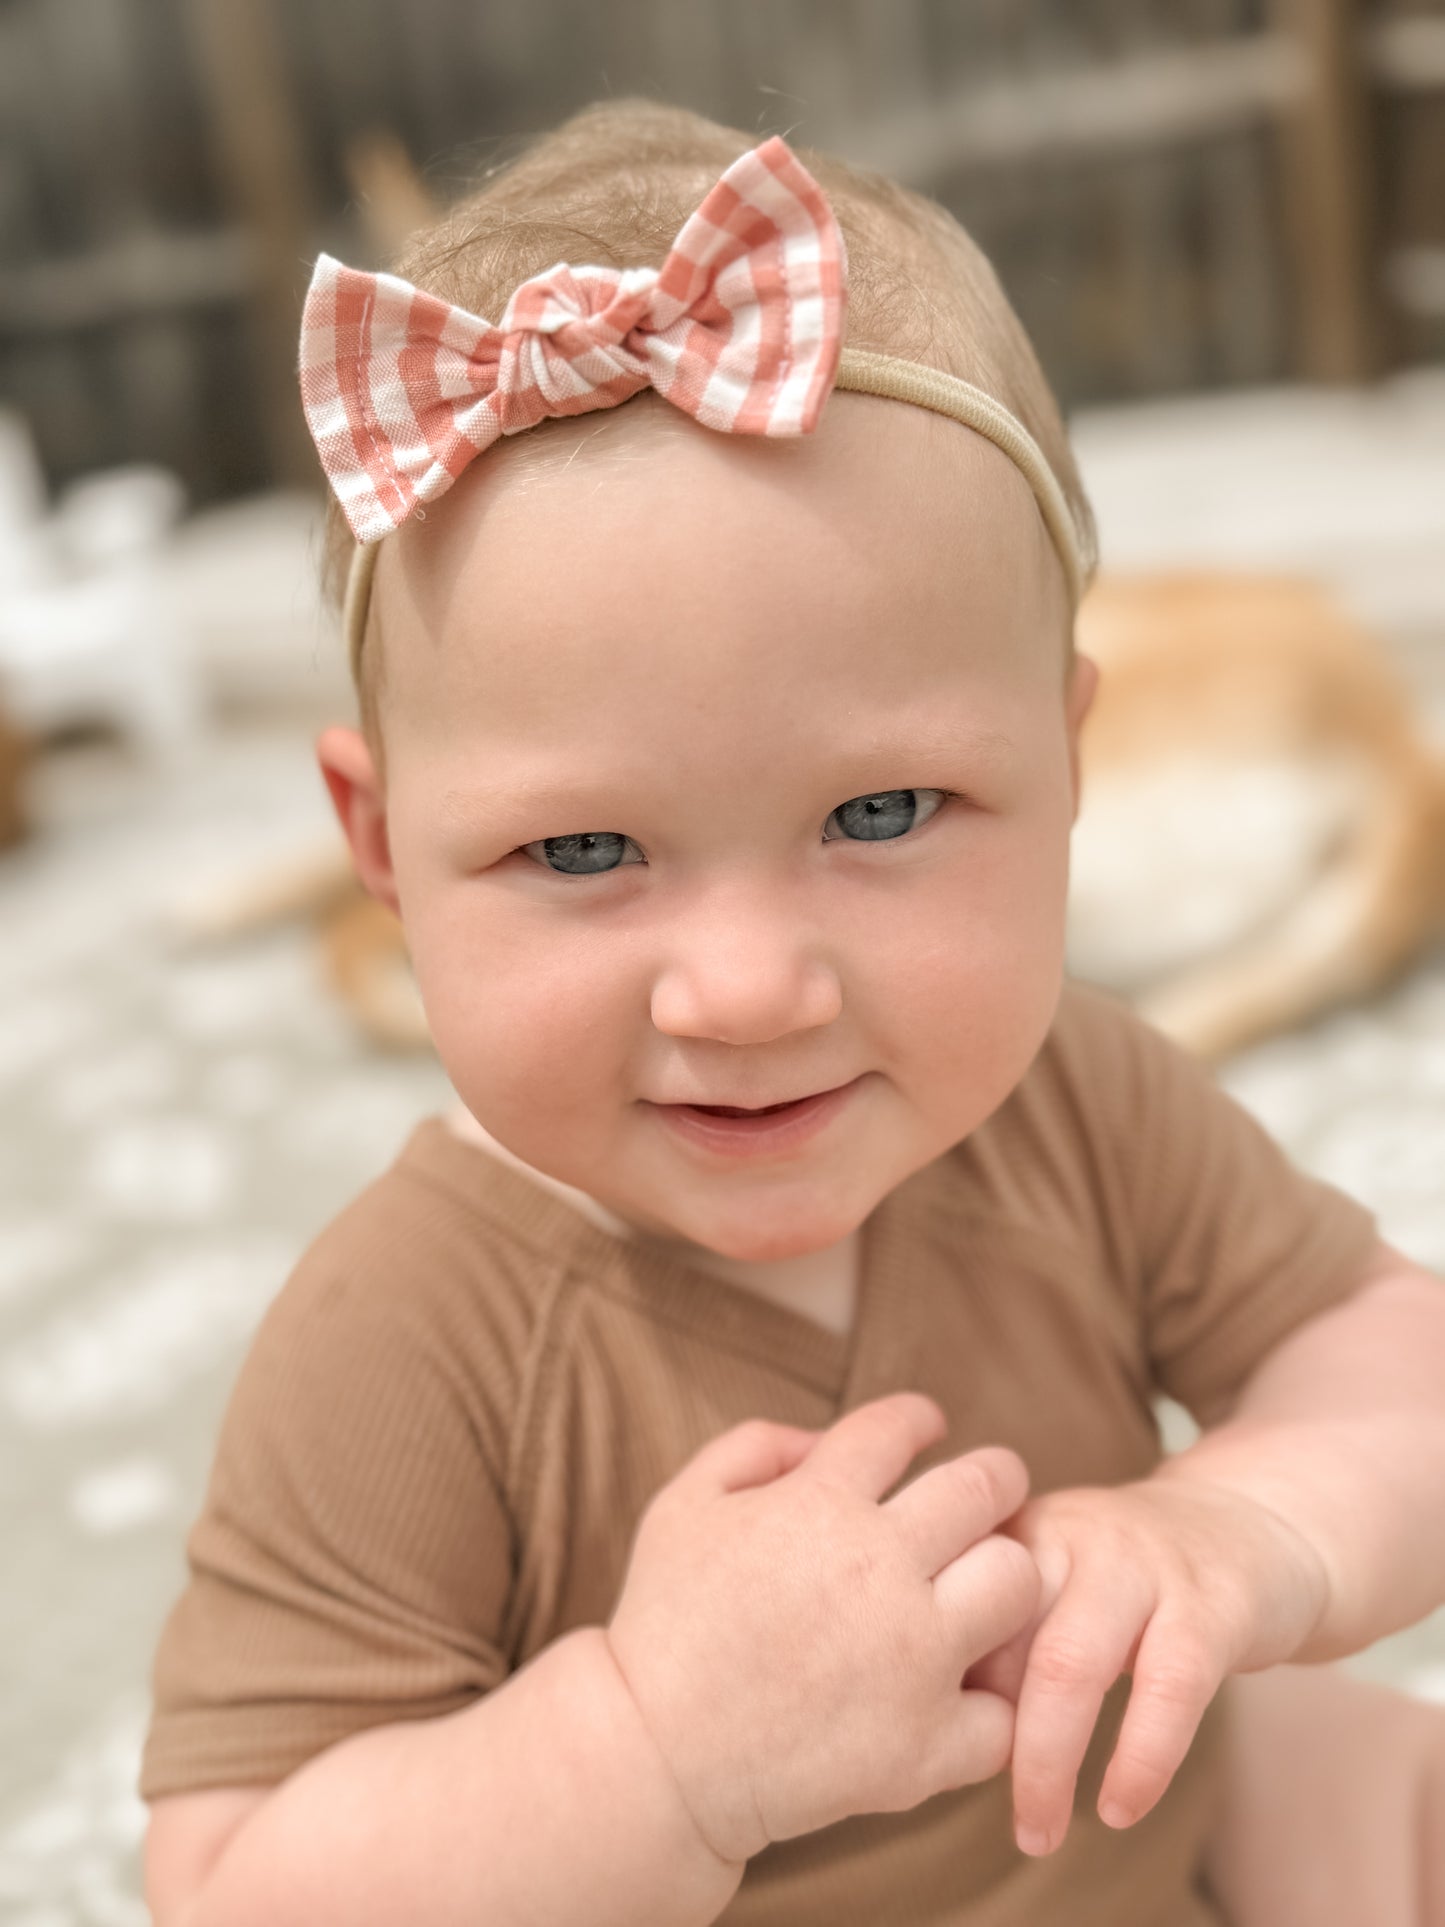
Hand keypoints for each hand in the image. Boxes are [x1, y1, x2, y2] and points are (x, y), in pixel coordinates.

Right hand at [604, 1393, 1040, 1864]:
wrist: (654, 1760)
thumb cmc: (664, 1622)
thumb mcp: (683, 1503)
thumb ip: (754, 1446)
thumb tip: (825, 1440)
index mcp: (817, 1502)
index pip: (900, 1425)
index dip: (920, 1417)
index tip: (928, 1426)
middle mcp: (877, 1569)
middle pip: (987, 1487)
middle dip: (996, 1477)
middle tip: (991, 1491)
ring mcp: (910, 1659)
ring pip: (1019, 1582)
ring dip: (1005, 1576)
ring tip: (983, 1587)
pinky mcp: (923, 1746)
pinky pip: (1004, 1711)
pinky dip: (989, 1703)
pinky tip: (963, 1692)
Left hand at [963, 1476, 1331, 1856]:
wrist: (1251, 1522)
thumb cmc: (1132, 1579)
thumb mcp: (1057, 1581)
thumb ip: (1002, 1633)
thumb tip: (938, 1728)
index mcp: (1019, 1530)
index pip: (951, 1608)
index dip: (936, 1688)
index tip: (930, 1752)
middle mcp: (1069, 1534)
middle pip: (997, 1631)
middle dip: (978, 1734)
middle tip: (974, 1808)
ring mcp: (1139, 1563)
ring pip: (1070, 1662)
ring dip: (1045, 1761)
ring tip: (1039, 1832)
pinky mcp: (1210, 1602)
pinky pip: (1170, 1687)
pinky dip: (1141, 1758)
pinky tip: (1121, 1807)